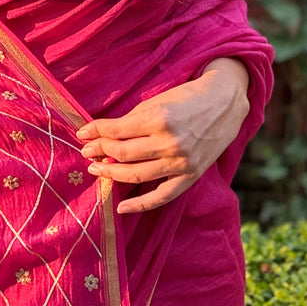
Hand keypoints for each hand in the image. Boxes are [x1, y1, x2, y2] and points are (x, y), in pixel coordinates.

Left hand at [76, 58, 249, 214]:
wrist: (224, 104)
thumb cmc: (186, 98)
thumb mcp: (156, 101)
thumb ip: (132, 120)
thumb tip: (104, 135)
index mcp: (158, 118)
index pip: (115, 130)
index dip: (95, 132)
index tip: (82, 133)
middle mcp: (168, 142)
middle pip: (122, 153)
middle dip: (98, 152)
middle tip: (86, 152)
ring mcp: (180, 162)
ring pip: (135, 175)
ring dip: (110, 174)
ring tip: (96, 169)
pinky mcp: (190, 177)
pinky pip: (161, 196)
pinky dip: (139, 205)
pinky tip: (120, 207)